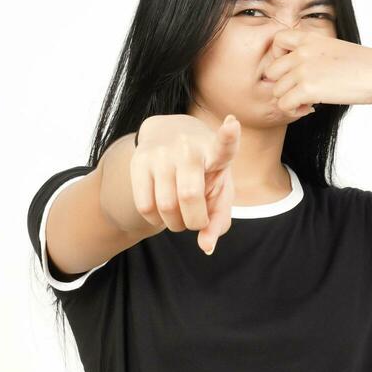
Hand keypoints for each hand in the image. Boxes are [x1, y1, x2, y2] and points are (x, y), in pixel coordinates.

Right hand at [130, 113, 240, 255]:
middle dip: (194, 221)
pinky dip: (155, 220)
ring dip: (175, 224)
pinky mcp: (138, 160)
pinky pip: (145, 206)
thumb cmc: (203, 171)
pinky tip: (162, 212)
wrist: (167, 135)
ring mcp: (161, 152)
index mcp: (215, 152)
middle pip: (189, 196)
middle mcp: (188, 147)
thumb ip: (218, 220)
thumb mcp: (218, 191)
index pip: (224, 145)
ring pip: (166, 206)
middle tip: (196, 222)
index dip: (228, 136)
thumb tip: (206, 247)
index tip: (232, 124)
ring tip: (179, 217)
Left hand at [261, 29, 371, 114]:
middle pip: (271, 71)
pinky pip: (284, 104)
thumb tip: (296, 71)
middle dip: (282, 84)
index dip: (277, 57)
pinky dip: (293, 111)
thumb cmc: (363, 65)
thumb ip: (312, 53)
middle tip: (299, 92)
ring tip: (306, 102)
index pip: (276, 41)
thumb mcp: (333, 48)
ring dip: (289, 99)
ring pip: (276, 90)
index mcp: (310, 38)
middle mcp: (302, 51)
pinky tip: (309, 109)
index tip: (291, 70)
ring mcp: (303, 70)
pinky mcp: (307, 89)